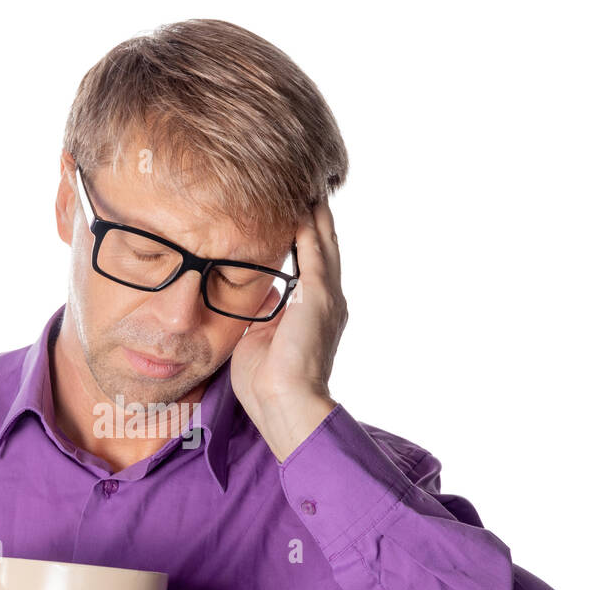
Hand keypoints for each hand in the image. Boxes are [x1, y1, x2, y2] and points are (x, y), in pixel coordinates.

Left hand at [229, 197, 347, 461]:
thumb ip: (264, 312)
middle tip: (310, 183)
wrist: (284, 405)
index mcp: (315, 313)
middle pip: (324, 247)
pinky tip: (305, 205)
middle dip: (317, 217)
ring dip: (317, 214)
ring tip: (310, 184)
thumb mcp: (260, 338)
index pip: (312, 263)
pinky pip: (315, 254)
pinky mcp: (318, 299)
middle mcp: (328, 302)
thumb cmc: (266, 384)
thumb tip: (262, 293)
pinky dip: (311, 228)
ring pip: (323, 244)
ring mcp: (325, 299)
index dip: (306, 236)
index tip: (296, 210)